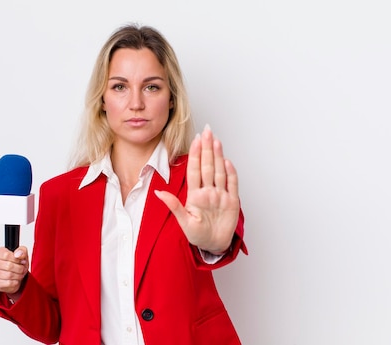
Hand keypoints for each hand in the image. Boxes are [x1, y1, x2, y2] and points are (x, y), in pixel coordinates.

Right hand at [0, 246, 28, 294]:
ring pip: (8, 275)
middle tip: (23, 269)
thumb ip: (21, 251)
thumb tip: (18, 254)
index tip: (22, 261)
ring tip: (20, 274)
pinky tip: (16, 279)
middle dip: (19, 268)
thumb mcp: (21, 253)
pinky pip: (7, 283)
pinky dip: (15, 282)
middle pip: (8, 266)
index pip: (6, 255)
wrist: (12, 273)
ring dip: (18, 275)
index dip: (17, 259)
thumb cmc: (15, 262)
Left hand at [155, 124, 239, 253]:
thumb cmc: (198, 235)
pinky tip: (228, 162)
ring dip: (218, 156)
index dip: (195, 155)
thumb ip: (173, 205)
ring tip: (216, 141)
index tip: (195, 140)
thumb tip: (158, 192)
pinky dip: (231, 174)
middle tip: (207, 131)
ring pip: (220, 172)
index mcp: (195, 195)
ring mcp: (220, 196)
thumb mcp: (183, 221)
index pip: (194, 170)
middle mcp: (208, 192)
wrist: (213, 246)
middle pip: (208, 166)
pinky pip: (232, 185)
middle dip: (207, 148)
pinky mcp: (232, 202)